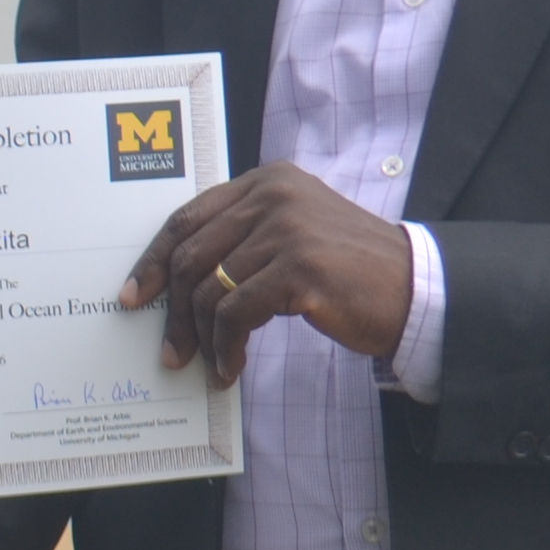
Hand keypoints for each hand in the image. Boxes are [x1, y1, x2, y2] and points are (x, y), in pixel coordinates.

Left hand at [121, 164, 413, 383]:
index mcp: (267, 181)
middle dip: (174, 311)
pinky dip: (226, 347)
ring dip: (204, 338)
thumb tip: (180, 283)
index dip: (154, 260)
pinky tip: (231, 367)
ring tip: (211, 365)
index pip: (188, 217)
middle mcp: (273, 196)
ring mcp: (287, 228)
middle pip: (192, 256)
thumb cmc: (349, 272)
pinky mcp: (299, 266)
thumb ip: (243, 240)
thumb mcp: (292, 237)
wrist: (413, 289)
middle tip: (170, 350)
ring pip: (211, 290)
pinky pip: (237, 313)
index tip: (136, 295)